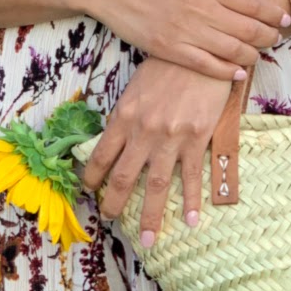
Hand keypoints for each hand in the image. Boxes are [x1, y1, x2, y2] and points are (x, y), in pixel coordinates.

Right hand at [76, 0, 290, 82]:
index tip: (283, 19)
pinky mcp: (169, 48)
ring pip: (233, 50)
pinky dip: (228, 71)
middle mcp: (202, 6)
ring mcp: (186, 29)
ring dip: (252, 55)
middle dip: (268, 37)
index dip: (273, 14)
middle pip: (249, 29)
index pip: (254, 2)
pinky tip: (238, 73)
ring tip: (258, 55)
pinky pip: (207, 66)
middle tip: (275, 39)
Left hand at [78, 54, 236, 246]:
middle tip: (111, 220)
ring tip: (149, 240)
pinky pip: (191, 177)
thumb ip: (127, 115)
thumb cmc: (167, 64)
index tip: (88, 191)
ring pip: (156, 186)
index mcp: (124, 116)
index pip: (101, 155)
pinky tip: (191, 221)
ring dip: (151, 216)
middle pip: (123, 178)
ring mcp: (170, 138)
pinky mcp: (197, 139)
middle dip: (115, 204)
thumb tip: (116, 141)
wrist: (201, 51)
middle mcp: (143, 131)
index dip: (92, 177)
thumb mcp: (137, 87)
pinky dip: (191, 202)